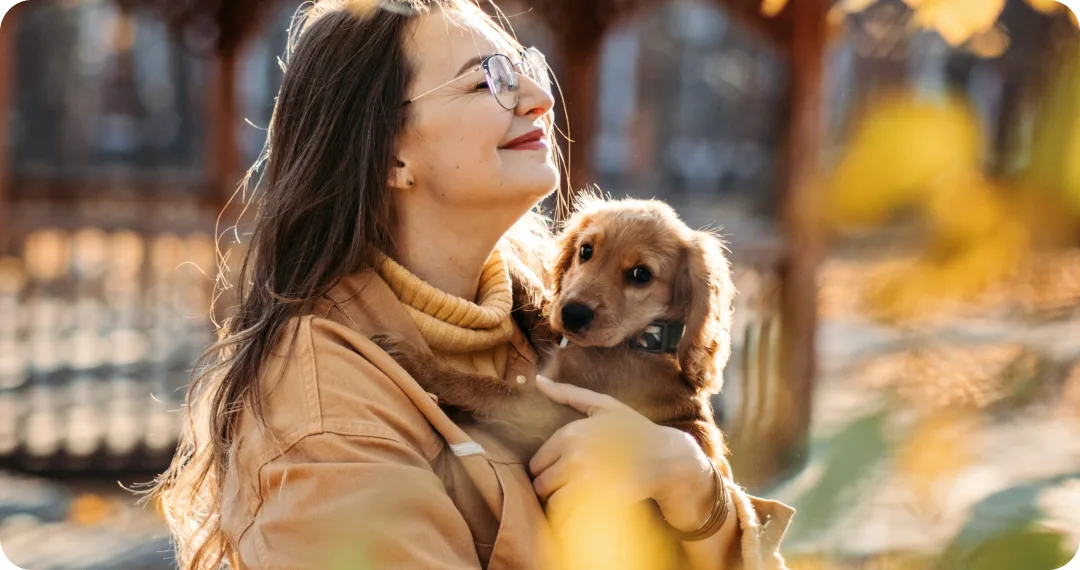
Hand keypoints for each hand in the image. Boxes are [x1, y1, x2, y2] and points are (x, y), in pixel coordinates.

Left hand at [529, 376, 716, 531]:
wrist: (668, 458)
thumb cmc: (633, 430)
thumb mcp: (603, 406)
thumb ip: (568, 394)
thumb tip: (538, 380)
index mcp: (570, 434)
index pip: (536, 464)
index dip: (547, 471)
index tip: (563, 473)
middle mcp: (574, 456)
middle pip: (541, 485)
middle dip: (552, 489)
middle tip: (571, 489)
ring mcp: (587, 481)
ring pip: (552, 502)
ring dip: (562, 504)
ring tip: (579, 500)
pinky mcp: (601, 502)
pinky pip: (571, 517)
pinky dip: (573, 517)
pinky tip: (587, 509)